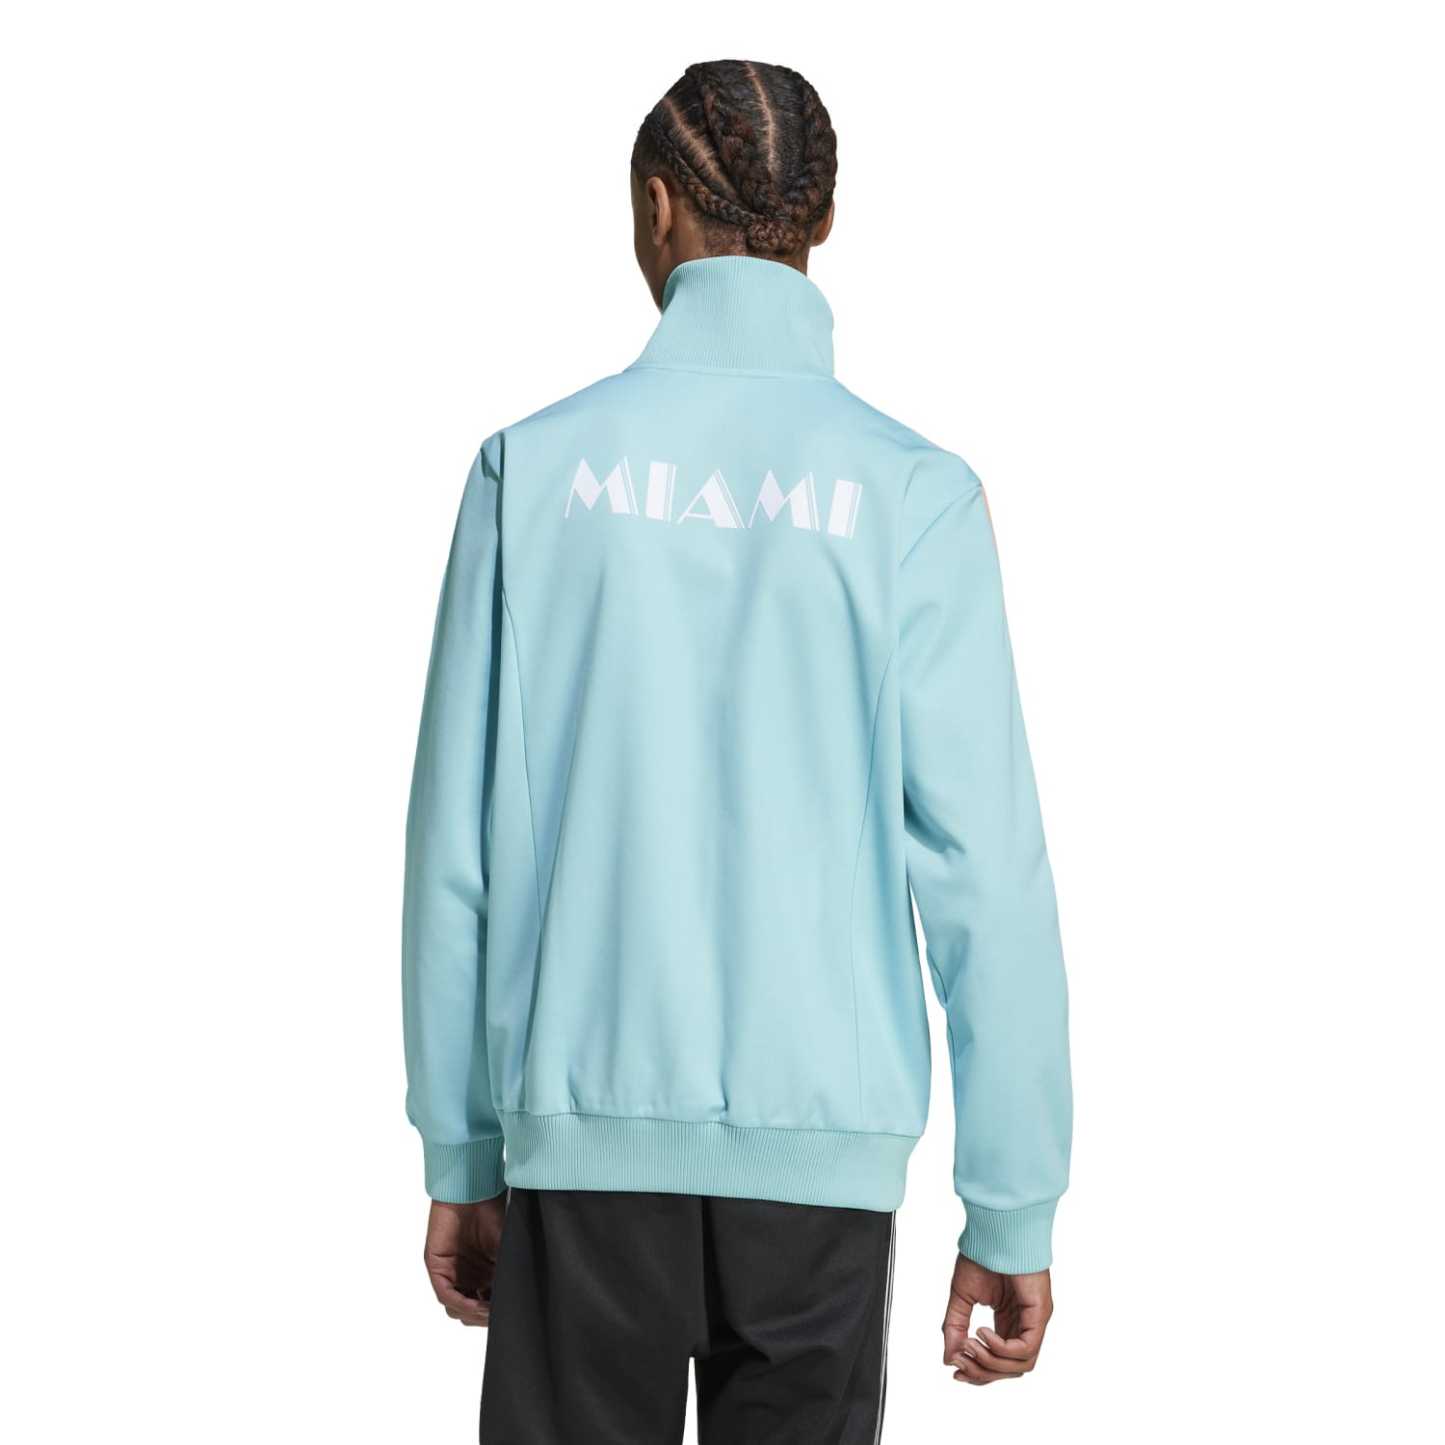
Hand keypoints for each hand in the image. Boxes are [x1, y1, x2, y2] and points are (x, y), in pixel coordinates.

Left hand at [424, 1195, 505, 1325]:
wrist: (474, 1190)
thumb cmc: (491, 1211)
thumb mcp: (506, 1247)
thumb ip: (507, 1273)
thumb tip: (518, 1299)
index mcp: (481, 1273)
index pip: (485, 1305)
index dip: (495, 1315)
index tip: (510, 1317)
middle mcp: (464, 1275)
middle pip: (470, 1312)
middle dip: (484, 1318)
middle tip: (499, 1318)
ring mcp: (449, 1272)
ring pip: (457, 1308)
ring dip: (473, 1313)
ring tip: (489, 1311)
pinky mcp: (437, 1267)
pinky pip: (446, 1294)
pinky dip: (461, 1302)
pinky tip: (476, 1304)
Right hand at [942, 1252, 1052, 1384]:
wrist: (995, 1230)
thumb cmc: (982, 1255)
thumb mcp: (962, 1297)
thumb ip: (955, 1327)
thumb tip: (948, 1358)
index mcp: (1008, 1320)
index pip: (998, 1360)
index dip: (978, 1372)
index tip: (954, 1371)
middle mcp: (1024, 1324)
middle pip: (1009, 1369)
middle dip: (982, 1372)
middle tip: (960, 1364)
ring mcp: (1035, 1321)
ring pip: (1020, 1365)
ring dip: (991, 1363)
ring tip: (970, 1345)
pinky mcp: (1040, 1314)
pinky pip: (1026, 1349)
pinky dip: (1002, 1348)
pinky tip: (982, 1332)